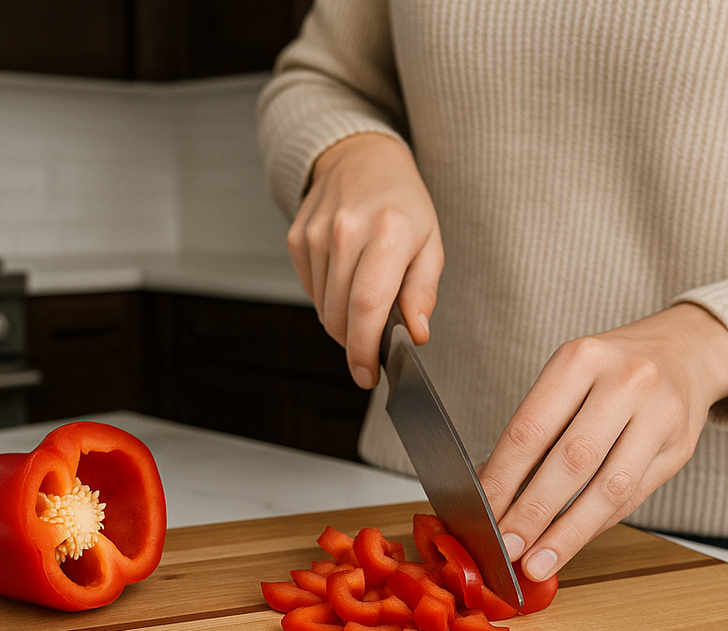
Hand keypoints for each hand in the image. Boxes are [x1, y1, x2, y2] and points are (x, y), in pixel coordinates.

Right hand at [288, 133, 442, 387]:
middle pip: (340, 316)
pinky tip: (345, 277)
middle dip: (355, 343)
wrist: (360, 158)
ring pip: (323, 309)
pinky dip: (328, 299)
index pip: (367, 306)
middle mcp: (347, 231)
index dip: (364, 349)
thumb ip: (422, 292)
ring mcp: (316, 234)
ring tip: (364, 296)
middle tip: (373, 343)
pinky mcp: (297, 239)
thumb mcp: (430, 243)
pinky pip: (310, 292)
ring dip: (343, 321)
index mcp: (388, 232)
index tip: (367, 374)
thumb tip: (417, 333)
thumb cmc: (401, 203)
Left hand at [478, 303, 727, 580]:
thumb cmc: (610, 372)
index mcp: (581, 359)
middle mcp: (625, 382)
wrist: (684, 352)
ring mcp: (659, 414)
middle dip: (533, 513)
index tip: (482, 515)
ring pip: (608, 488)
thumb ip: (533, 432)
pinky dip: (596, 525)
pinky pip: (632, 498)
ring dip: (567, 533)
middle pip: (571, 460)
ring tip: (537, 562)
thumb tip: (488, 488)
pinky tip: (570, 542)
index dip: (503, 479)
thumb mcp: (567, 380)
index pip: (531, 429)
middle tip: (506, 548)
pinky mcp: (680, 447)